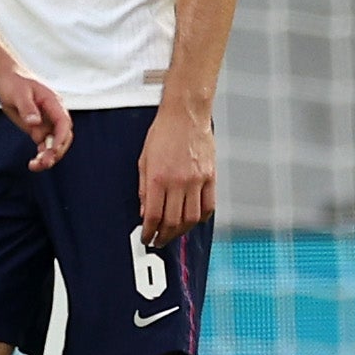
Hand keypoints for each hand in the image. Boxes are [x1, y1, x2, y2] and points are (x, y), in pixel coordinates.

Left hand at [0, 70, 71, 170]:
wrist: (6, 81)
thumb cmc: (14, 83)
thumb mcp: (19, 94)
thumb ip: (27, 108)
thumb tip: (34, 122)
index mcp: (53, 103)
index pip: (64, 123)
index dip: (61, 137)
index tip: (53, 150)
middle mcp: (53, 114)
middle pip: (63, 137)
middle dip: (56, 151)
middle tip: (43, 162)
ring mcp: (47, 123)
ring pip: (55, 144)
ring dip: (49, 157)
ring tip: (35, 166)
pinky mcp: (38, 129)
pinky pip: (45, 146)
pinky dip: (41, 156)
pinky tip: (33, 164)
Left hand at [138, 105, 214, 246]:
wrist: (186, 114)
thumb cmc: (164, 132)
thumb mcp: (144, 159)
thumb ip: (144, 188)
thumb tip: (144, 211)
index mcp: (159, 177)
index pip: (153, 216)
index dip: (149, 232)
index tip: (147, 238)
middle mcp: (179, 182)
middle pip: (173, 222)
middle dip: (164, 236)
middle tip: (159, 241)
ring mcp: (197, 180)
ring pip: (192, 218)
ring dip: (181, 231)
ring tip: (174, 234)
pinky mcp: (210, 177)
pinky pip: (209, 206)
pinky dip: (201, 218)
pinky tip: (193, 221)